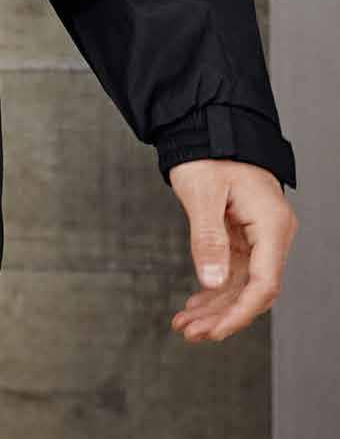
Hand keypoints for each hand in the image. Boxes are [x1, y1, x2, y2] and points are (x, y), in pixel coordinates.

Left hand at [168, 158, 297, 341]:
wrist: (209, 125)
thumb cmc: (210, 150)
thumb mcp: (203, 192)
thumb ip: (208, 239)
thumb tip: (213, 283)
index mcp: (271, 223)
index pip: (264, 283)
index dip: (239, 313)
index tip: (215, 331)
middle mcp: (271, 234)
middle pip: (253, 290)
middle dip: (222, 315)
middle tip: (191, 332)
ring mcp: (259, 236)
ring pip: (241, 284)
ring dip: (215, 307)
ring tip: (186, 324)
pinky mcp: (244, 235)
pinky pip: (234, 271)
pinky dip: (214, 288)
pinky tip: (196, 304)